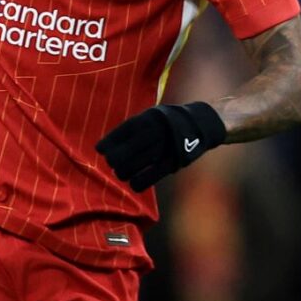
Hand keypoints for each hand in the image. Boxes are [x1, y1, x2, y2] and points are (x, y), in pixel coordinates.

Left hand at [95, 101, 224, 189]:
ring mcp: (164, 147)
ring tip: (122, 174)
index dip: (107, 143)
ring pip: (134, 166)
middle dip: (114, 161)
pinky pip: (151, 176)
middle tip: (114, 164)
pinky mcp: (174, 162)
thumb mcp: (149, 116)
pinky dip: (139, 182)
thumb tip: (102, 148)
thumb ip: (130, 129)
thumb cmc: (164, 122)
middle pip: (124, 153)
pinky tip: (134, 184)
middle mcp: (154, 133)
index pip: (121, 133)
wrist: (200, 123)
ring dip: (123, 173)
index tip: (100, 150)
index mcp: (146, 119)